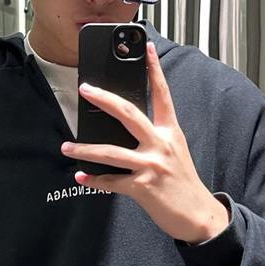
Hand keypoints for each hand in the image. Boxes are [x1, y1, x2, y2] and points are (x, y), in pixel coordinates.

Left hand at [60, 40, 230, 243]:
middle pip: (128, 114)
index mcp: (171, 133)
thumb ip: (156, 139)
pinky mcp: (142, 187)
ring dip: (85, 149)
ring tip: (66, 147)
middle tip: (85, 89)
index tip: (146, 49)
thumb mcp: (176, 153)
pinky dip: (94, 180)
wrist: (198, 215)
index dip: (155, 70)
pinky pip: (111, 182)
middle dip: (104, 100)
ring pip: (110, 152)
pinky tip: (82, 177)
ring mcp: (151, 165)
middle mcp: (161, 145)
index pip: (162, 95)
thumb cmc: (184, 185)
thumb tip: (126, 131)